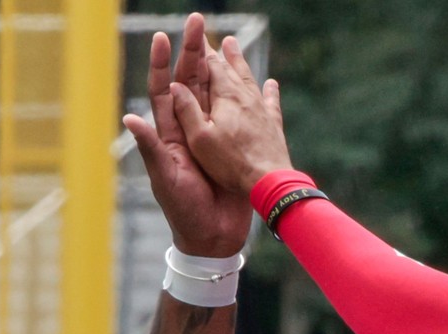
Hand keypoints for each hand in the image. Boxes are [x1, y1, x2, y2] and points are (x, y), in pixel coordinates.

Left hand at [125, 17, 251, 257]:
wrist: (213, 237)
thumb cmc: (184, 212)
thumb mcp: (165, 179)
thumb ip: (150, 148)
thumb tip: (130, 118)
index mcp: (169, 135)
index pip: (163, 91)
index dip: (161, 64)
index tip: (162, 37)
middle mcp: (188, 130)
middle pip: (189, 82)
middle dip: (193, 52)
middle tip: (197, 21)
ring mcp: (211, 136)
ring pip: (213, 93)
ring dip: (217, 66)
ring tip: (223, 39)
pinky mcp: (231, 145)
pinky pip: (236, 113)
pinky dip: (241, 94)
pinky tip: (250, 77)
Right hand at [179, 32, 297, 195]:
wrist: (269, 180)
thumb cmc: (231, 163)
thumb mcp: (199, 139)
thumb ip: (187, 111)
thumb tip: (174, 85)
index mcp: (225, 97)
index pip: (211, 67)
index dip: (202, 52)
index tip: (196, 38)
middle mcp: (245, 97)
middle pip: (230, 69)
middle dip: (219, 53)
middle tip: (212, 39)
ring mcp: (261, 109)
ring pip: (248, 79)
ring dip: (239, 62)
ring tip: (233, 46)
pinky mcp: (273, 125)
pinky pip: (271, 102)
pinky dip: (270, 91)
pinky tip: (272, 84)